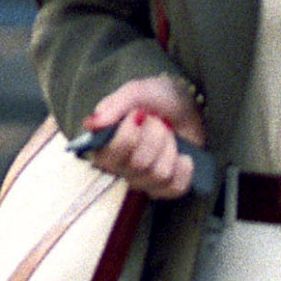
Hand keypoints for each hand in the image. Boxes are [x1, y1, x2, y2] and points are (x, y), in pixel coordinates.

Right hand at [82, 75, 206, 200]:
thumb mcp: (137, 91)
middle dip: (155, 136)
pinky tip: (181, 154)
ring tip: (170, 135)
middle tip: (158, 121)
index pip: (108, 156)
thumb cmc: (158, 99)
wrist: (189, 105)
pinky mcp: (165, 188)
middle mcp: (119, 168)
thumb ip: (114, 105)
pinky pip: (175, 187)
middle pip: (138, 164)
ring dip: (170, 148)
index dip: (128, 136)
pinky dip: (183, 167)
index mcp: (104, 145)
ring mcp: (142, 181)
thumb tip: (91, 125)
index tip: (139, 114)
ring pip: (158, 175)